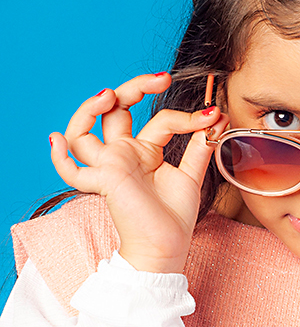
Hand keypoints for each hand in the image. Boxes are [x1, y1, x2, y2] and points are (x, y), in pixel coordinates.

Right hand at [49, 73, 229, 272]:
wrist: (167, 247)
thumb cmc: (174, 218)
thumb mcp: (192, 175)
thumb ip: (200, 145)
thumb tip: (217, 116)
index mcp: (144, 151)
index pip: (159, 120)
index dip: (186, 116)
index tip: (212, 115)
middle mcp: (122, 154)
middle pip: (113, 111)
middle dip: (133, 87)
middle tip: (160, 79)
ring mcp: (110, 166)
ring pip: (81, 132)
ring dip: (87, 110)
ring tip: (107, 95)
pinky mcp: (104, 181)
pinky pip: (71, 171)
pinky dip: (59, 157)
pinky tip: (56, 140)